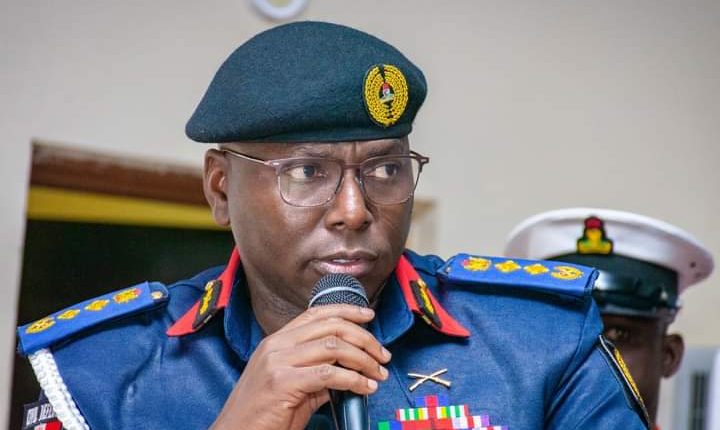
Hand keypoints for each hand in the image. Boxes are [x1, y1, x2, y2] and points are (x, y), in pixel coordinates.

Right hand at [210, 304, 391, 429]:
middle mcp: (276, 345)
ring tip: (378, 373)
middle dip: (364, 338)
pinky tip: (364, 387)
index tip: (368, 316)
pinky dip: (354, 379)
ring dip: (363, 359)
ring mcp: (278, 362)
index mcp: (277, 340)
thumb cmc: (263, 414)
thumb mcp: (290, 385)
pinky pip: (329, 374)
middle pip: (331, 326)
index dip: (346, 311)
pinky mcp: (283, 382)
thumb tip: (347, 369)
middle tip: (382, 355)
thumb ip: (316, 372)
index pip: (316, 314)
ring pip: (333, 347)